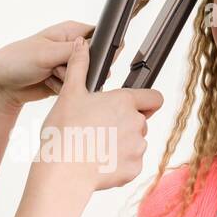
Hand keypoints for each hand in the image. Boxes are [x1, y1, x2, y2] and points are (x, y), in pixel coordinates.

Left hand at [0, 21, 93, 106]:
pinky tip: (48, 84)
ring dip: (69, 81)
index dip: (98, 50)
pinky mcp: (64, 81)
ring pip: (85, 76)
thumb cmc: (17, 60)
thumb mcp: (47, 52)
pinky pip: (75, 88)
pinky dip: (64, 90)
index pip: (98, 37)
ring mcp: (68, 65)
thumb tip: (98, 49)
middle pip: (93, 60)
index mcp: (70, 32)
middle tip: (58, 68)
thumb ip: (75, 51)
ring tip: (50, 76)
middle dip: (80, 69)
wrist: (1, 85)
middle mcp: (71, 47)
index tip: (85, 60)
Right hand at [36, 38, 163, 191]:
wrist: (63, 172)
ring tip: (95, 147)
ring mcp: (137, 148)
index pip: (153, 97)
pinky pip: (130, 164)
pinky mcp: (133, 170)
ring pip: (135, 143)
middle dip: (124, 124)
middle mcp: (137, 123)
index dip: (144, 100)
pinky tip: (98, 162)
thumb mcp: (69, 94)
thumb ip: (79, 67)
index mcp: (124, 102)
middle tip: (98, 128)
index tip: (134, 105)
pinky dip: (118, 164)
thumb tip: (81, 45)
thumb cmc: (65, 132)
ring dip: (121, 144)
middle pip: (140, 121)